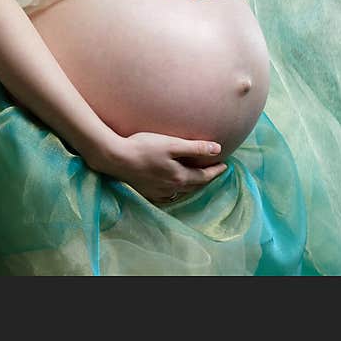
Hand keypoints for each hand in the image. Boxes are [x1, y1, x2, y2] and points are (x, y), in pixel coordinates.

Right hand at [89, 131, 228, 204]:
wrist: (116, 158)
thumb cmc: (144, 147)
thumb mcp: (172, 144)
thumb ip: (195, 148)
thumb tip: (218, 149)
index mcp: (179, 177)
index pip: (204, 177)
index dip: (216, 171)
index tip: (225, 165)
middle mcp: (171, 188)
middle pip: (194, 186)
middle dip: (206, 179)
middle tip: (214, 172)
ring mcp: (158, 192)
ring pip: (181, 192)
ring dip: (192, 186)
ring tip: (197, 179)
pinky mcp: (147, 191)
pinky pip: (167, 196)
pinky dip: (176, 191)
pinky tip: (173, 188)